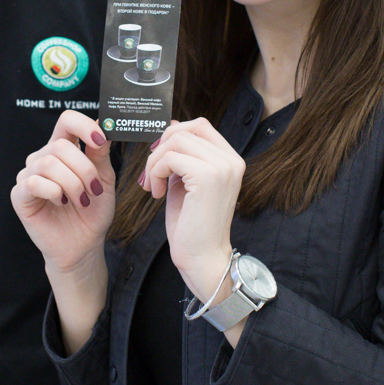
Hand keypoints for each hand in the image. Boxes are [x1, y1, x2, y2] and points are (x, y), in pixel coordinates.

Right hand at [11, 111, 114, 275]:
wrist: (84, 245)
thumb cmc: (92, 212)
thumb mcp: (104, 179)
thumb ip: (100, 153)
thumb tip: (102, 125)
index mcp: (64, 150)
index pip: (66, 121)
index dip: (83, 125)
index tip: (100, 140)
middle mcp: (44, 158)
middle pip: (60, 145)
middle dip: (84, 169)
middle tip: (93, 190)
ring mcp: (29, 176)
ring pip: (49, 163)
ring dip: (73, 184)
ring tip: (81, 201)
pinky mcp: (19, 195)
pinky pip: (34, 182)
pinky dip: (54, 192)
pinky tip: (62, 203)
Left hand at [140, 118, 243, 300]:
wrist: (202, 258)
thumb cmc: (193, 225)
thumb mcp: (186, 182)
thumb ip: (182, 157)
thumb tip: (171, 127)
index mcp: (231, 160)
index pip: (201, 126)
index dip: (174, 134)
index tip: (158, 157)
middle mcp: (232, 161)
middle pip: (188, 129)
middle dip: (162, 146)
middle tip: (152, 171)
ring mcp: (222, 168)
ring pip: (176, 141)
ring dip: (155, 162)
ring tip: (153, 186)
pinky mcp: (207, 177)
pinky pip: (170, 158)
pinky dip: (156, 172)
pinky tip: (157, 194)